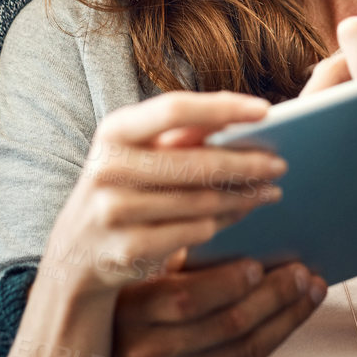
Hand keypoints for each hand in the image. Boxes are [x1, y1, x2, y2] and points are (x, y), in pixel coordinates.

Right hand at [38, 92, 286, 294]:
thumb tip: (239, 115)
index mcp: (114, 131)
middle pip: (196, 161)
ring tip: (271, 190)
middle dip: (246, 163)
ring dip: (244, 196)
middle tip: (281, 163)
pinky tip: (243, 215)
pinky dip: (225, 223)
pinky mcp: (128, 250)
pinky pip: (194, 233)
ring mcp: (115, 211)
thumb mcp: (135, 151)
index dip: (222, 107)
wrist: (76, 250)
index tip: (266, 109)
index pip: (174, 108)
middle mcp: (108, 168)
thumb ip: (178, 132)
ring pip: (201, 201)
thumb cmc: (120, 186)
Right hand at [110, 252, 327, 356]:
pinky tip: (283, 326)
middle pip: (227, 327)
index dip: (232, 281)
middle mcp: (145, 354)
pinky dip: (267, 352)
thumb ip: (186, 259)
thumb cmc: (134, 298)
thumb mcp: (145, 271)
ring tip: (309, 296)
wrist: (106, 352)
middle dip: (275, 297)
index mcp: (132, 312)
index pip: (189, 299)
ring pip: (243, 355)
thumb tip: (249, 234)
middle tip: (304, 275)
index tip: (262, 262)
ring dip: (285, 323)